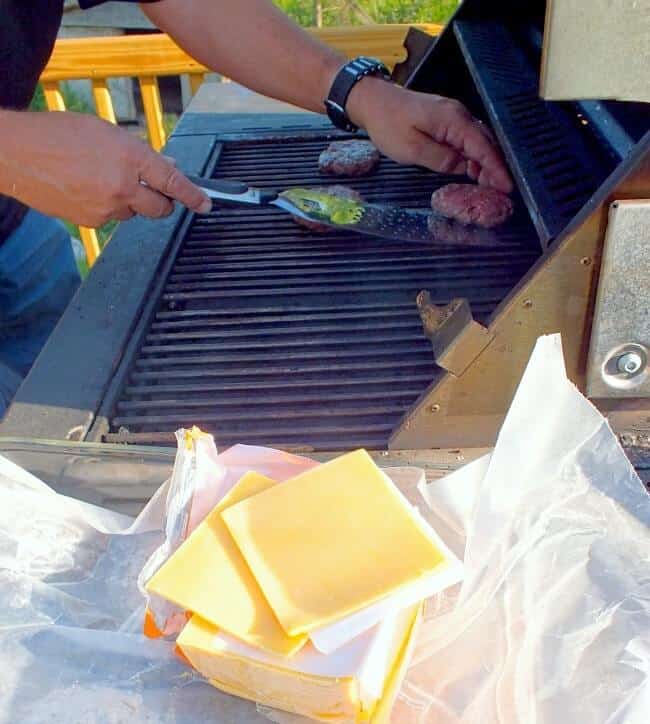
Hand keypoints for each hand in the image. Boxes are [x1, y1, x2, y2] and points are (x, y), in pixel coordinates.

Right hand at [1, 111, 210, 226]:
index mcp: (129, 156)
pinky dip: (107, 207)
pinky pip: (111, 218)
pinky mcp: (91, 222)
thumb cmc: (57, 134)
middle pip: (160, 208)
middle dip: (162, 202)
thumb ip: (139, 152)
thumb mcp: (105, 131)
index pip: (173, 182)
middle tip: (153, 190)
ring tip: (101, 178)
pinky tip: (87, 188)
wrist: (16, 154)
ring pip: (133, 213)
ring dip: (129, 201)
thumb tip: (166, 166)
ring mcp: (106, 208)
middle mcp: (122, 186)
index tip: (206, 204)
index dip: (194, 196)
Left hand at [346, 78, 512, 192]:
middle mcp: (459, 116)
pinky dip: (473, 156)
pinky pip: (467, 139)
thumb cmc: (388, 124)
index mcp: (454, 121)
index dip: (497, 169)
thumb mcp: (412, 149)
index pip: (484, 148)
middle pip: (487, 143)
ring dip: (485, 163)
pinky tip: (472, 170)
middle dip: (496, 167)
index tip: (508, 187)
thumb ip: (440, 160)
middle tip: (501, 192)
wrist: (373, 101)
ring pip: (478, 142)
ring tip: (489, 186)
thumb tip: (462, 167)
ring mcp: (454, 116)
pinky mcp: (446, 120)